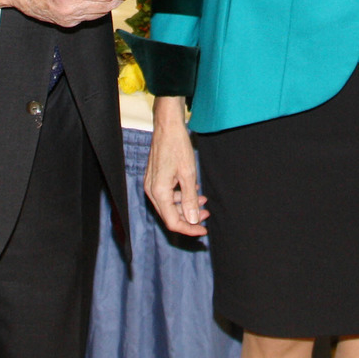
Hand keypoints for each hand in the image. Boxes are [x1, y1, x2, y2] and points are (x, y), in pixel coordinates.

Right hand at [145, 97, 207, 236]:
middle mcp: (152, 191)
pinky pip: (167, 195)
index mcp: (159, 192)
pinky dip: (180, 197)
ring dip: (186, 207)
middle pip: (170, 216)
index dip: (189, 229)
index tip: (204, 230)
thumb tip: (194, 220)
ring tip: (204, 201)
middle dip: (189, 218)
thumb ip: (190, 199)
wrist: (167, 126)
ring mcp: (151, 185)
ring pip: (169, 206)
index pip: (173, 222)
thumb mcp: (188, 174)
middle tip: (207, 214)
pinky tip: (193, 190)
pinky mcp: (154, 179)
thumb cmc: (177, 146)